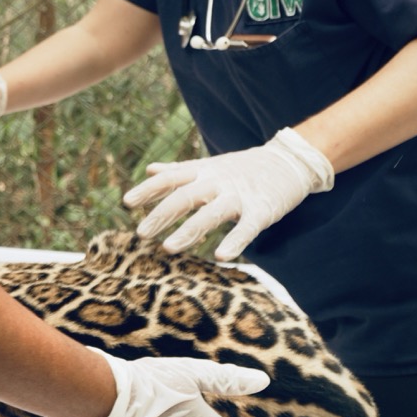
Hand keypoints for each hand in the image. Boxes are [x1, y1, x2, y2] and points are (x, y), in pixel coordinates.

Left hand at [123, 127, 333, 260]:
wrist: (289, 161)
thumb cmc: (242, 168)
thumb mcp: (209, 165)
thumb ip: (179, 170)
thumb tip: (150, 169)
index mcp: (204, 171)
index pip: (171, 178)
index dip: (149, 189)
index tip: (127, 203)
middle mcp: (218, 182)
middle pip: (185, 196)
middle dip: (162, 214)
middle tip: (141, 233)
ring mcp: (240, 196)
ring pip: (211, 213)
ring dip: (189, 230)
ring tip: (169, 248)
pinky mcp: (262, 211)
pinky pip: (247, 228)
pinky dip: (235, 241)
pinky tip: (220, 256)